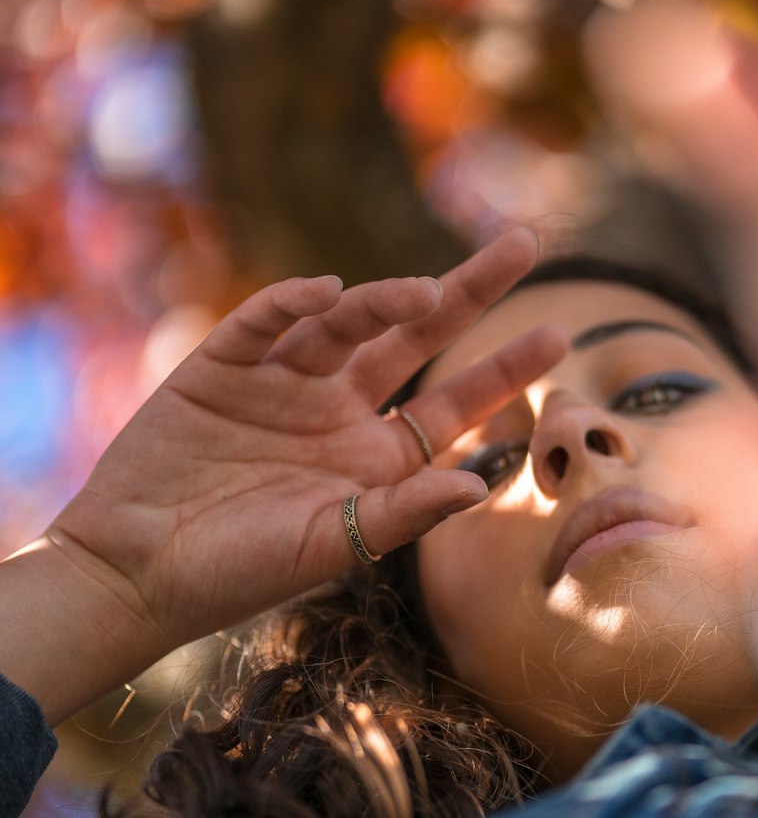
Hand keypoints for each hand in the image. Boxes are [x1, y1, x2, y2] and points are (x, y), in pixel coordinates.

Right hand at [4, 228, 564, 720]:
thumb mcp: (332, 546)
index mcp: (372, 459)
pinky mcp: (218, 369)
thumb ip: (404, 513)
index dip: (504, 368)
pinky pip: (262, 324)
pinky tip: (325, 293)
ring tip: (424, 293)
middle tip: (526, 243)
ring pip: (343, 323)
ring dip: (381, 300)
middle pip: (412, 337)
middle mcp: (334, 412)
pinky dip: (291, 303)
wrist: (134, 572)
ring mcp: (278, 384)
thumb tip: (482, 485)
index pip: (452, 402)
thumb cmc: (238, 574)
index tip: (561, 333)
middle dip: (467, 290)